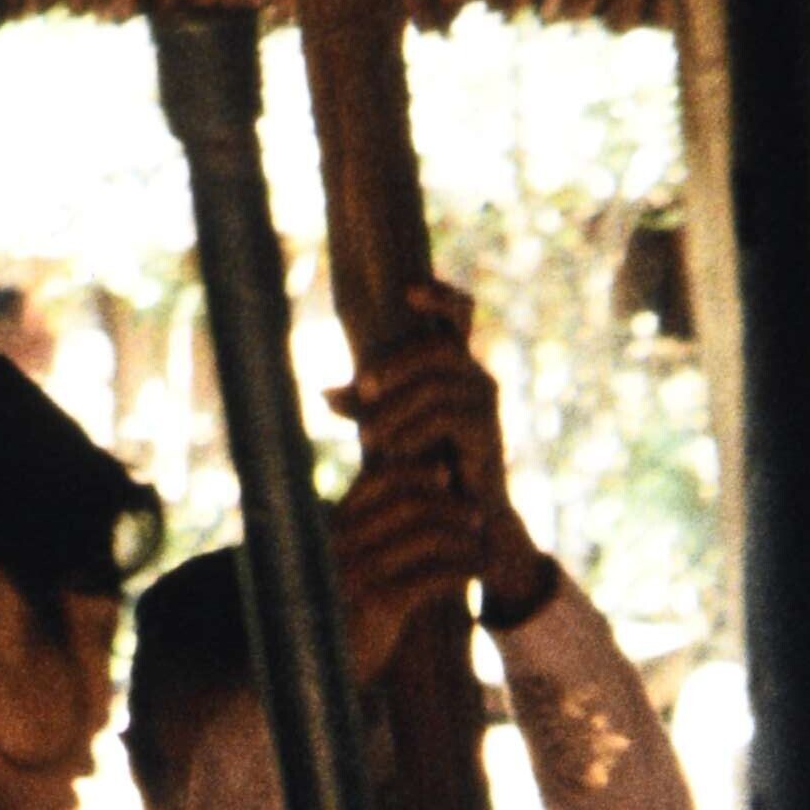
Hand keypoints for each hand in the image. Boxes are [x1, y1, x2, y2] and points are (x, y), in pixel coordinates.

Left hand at [330, 301, 529, 658]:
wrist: (462, 518)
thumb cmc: (425, 467)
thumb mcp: (389, 428)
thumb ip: (365, 408)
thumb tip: (324, 393)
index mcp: (454, 365)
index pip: (461, 313)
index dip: (440, 296)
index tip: (407, 291)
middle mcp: (475, 376)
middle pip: (439, 347)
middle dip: (397, 363)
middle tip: (362, 387)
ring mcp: (484, 403)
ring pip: (438, 382)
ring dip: (397, 406)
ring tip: (368, 436)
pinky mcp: (486, 432)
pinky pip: (446, 416)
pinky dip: (413, 430)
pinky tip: (393, 450)